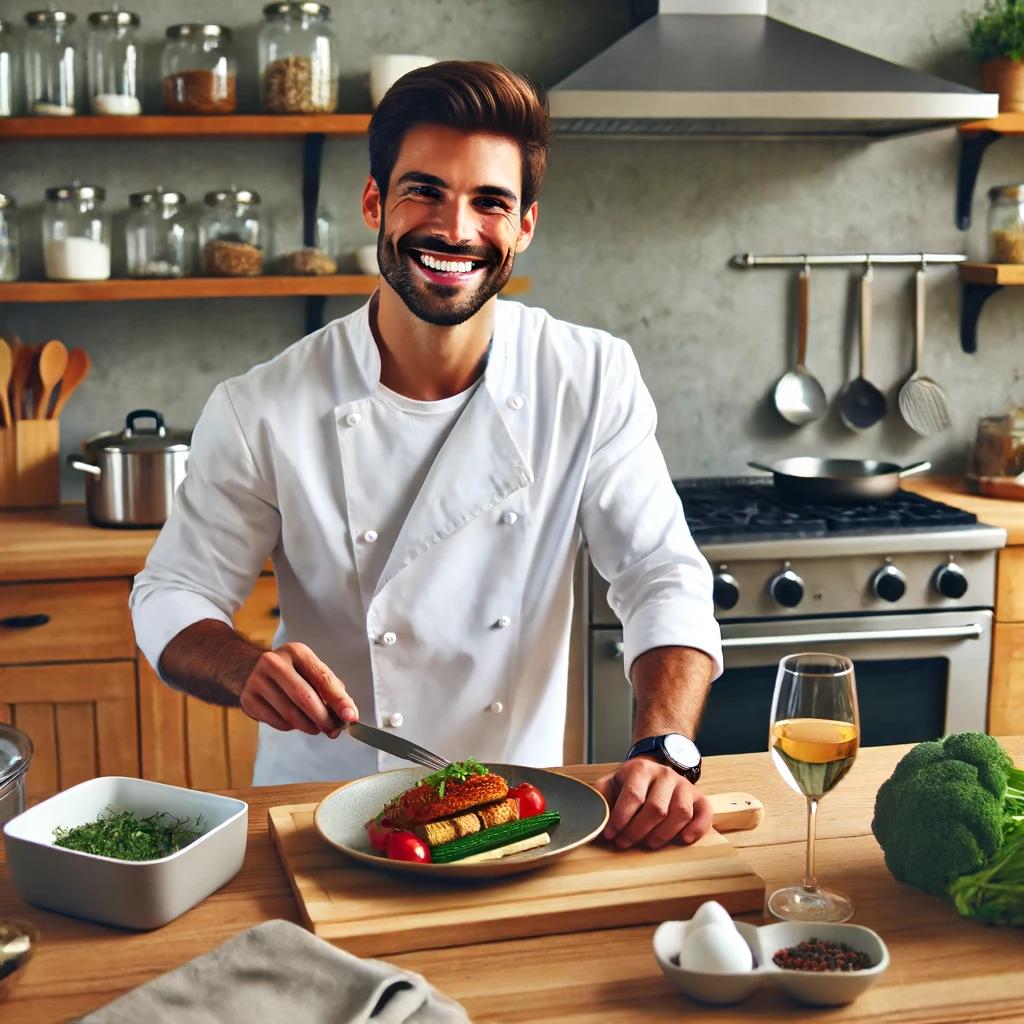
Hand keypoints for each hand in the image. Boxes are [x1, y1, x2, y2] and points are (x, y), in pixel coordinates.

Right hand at [238, 642, 357, 736]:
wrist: (250, 669)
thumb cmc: (290, 673)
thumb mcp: (310, 671)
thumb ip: (330, 690)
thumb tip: (347, 713)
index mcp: (297, 652)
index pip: (322, 678)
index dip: (339, 700)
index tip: (350, 715)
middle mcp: (275, 662)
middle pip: (304, 697)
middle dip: (323, 718)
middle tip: (333, 729)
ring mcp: (258, 680)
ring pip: (290, 713)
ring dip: (308, 726)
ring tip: (317, 728)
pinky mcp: (248, 698)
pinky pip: (276, 721)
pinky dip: (291, 727)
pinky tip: (295, 723)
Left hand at [594, 756, 711, 848]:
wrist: (654, 770)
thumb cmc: (630, 783)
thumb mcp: (611, 784)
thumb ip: (601, 799)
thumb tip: (595, 823)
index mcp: (640, 769)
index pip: (633, 795)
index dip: (621, 819)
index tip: (611, 834)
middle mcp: (665, 774)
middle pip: (656, 809)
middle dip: (637, 831)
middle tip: (624, 843)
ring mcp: (684, 785)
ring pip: (680, 813)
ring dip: (663, 834)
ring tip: (648, 843)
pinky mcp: (699, 798)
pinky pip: (704, 814)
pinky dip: (696, 829)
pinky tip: (683, 839)